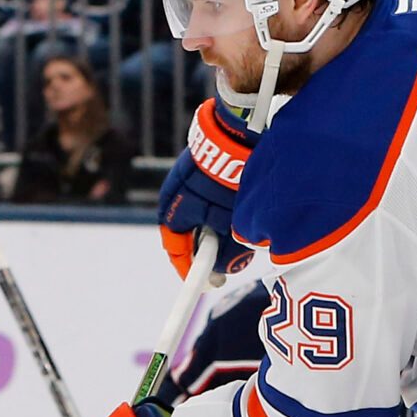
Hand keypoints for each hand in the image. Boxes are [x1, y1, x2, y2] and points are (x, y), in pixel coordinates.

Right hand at [157, 99, 255, 276]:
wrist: (238, 132)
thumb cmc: (229, 182)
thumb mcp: (229, 226)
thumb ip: (225, 254)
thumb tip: (223, 271)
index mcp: (173, 212)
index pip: (177, 251)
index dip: (192, 272)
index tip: (207, 284)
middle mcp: (174, 196)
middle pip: (189, 234)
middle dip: (210, 251)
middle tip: (230, 261)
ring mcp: (187, 179)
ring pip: (201, 215)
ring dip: (219, 228)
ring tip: (242, 231)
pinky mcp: (203, 166)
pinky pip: (209, 197)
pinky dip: (223, 209)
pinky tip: (243, 207)